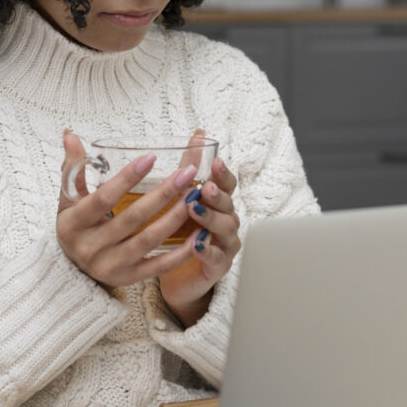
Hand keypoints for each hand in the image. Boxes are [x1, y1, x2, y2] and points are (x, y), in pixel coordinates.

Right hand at [56, 131, 198, 288]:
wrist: (71, 268)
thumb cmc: (75, 224)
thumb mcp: (68, 197)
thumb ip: (73, 167)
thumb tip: (70, 134)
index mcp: (73, 224)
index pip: (103, 198)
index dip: (127, 178)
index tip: (151, 157)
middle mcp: (90, 247)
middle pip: (132, 217)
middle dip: (163, 193)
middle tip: (188, 173)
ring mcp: (110, 266)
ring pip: (148, 240)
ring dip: (176, 217)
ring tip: (196, 196)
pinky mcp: (128, 279)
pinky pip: (158, 266)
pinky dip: (180, 252)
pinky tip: (199, 234)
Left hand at [158, 155, 240, 327]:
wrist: (178, 274)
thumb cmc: (182, 231)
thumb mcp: (184, 196)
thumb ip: (191, 167)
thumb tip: (198, 133)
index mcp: (219, 202)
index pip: (227, 184)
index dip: (223, 173)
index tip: (215, 162)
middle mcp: (227, 220)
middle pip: (228, 204)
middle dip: (217, 194)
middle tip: (204, 187)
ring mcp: (225, 243)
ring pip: (224, 228)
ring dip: (210, 219)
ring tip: (194, 211)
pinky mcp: (218, 266)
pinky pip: (216, 257)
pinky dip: (207, 250)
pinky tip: (196, 245)